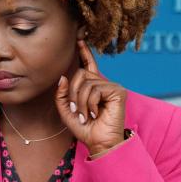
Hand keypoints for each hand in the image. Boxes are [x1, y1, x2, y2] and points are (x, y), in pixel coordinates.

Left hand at [55, 40, 126, 157]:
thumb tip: (63, 77)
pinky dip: (90, 104)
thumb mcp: (67, 111)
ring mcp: (112, 87)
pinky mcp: (118, 92)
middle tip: (78, 111)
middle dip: (73, 94)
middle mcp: (103, 84)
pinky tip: (96, 114)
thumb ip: (62, 94)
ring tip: (87, 116)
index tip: (80, 39)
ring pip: (86, 83)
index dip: (84, 52)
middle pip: (80, 74)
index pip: (88, 66)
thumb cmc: (85, 129)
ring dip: (81, 103)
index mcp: (93, 87)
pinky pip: (95, 90)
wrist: (99, 143)